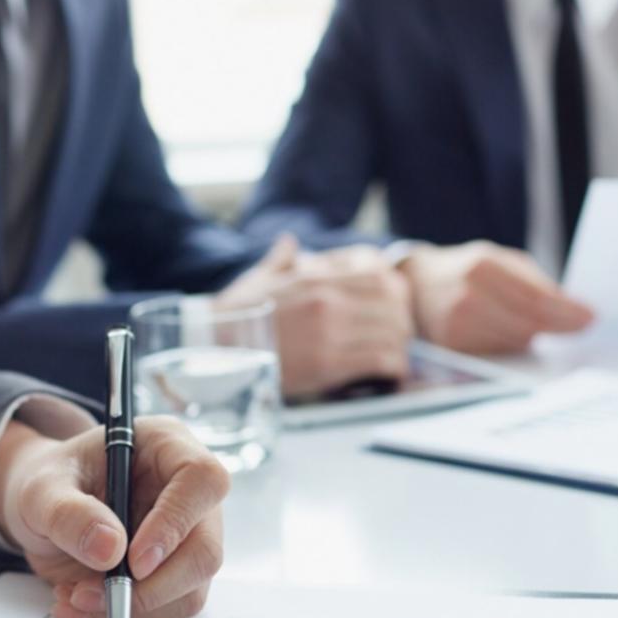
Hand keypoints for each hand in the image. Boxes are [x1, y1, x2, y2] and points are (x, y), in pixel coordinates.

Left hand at [0, 417, 229, 617]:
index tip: (133, 561)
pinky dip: (126, 617)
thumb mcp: (40, 490)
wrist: (44, 510)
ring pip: (191, 589)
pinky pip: (168, 609)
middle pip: (205, 549)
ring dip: (133, 608)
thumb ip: (68, 513)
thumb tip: (111, 549)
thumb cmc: (49, 484)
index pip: (202, 480)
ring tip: (73, 597)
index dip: (175, 524)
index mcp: (168, 447)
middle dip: (151, 587)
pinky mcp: (177, 573)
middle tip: (90, 595)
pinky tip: (82, 604)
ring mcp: (189, 536)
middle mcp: (190, 493)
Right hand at [217, 234, 413, 396]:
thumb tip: (288, 243)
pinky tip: (389, 373)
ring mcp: (328, 331)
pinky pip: (379, 359)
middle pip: (391, 304)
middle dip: (402, 321)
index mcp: (315, 277)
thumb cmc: (237, 314)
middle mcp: (326, 300)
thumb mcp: (259, 278)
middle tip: (401, 335)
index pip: (378, 276)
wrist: (215, 347)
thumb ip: (280, 260)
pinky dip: (392, 367)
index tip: (398, 305)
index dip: (397, 291)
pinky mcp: (327, 363)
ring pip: (390, 332)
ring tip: (396, 356)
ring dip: (400, 345)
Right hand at [401, 241, 594, 353]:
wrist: (418, 283)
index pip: (536, 299)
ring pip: (515, 341)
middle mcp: (467, 297)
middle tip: (578, 325)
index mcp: (483, 267)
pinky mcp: (452, 347)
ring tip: (534, 324)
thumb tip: (574, 312)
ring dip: (531, 336)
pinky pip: (497, 352)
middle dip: (557, 326)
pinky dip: (509, 345)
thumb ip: (534, 282)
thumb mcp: (500, 260)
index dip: (567, 312)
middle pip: (529, 324)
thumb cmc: (467, 269)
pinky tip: (509, 333)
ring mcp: (456, 325)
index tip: (589, 318)